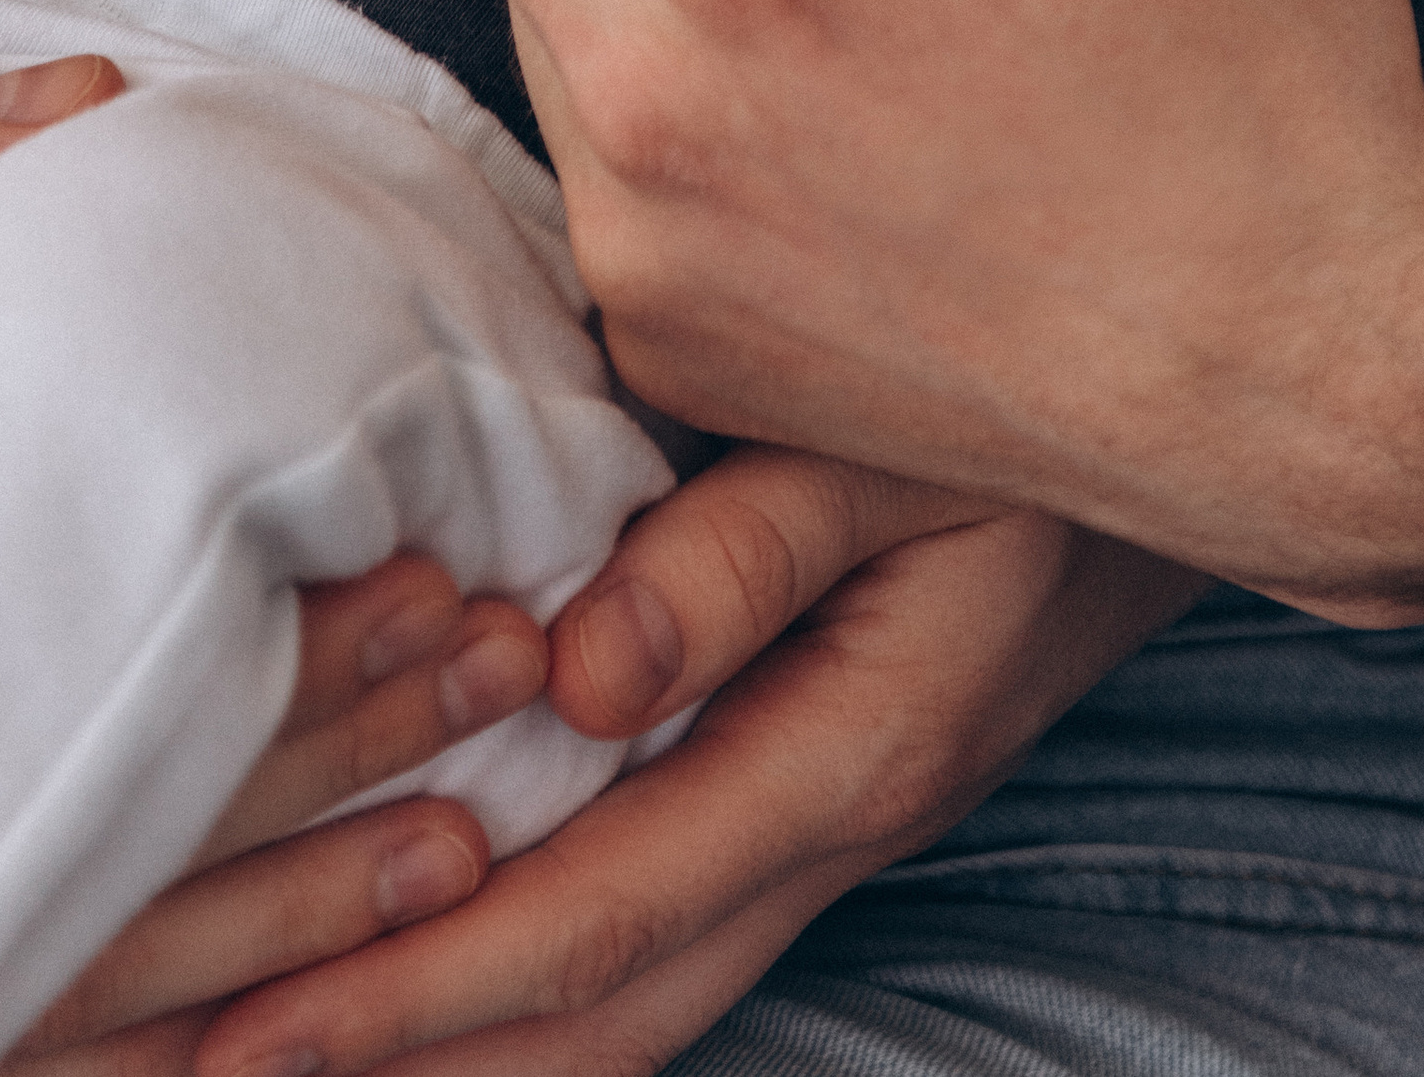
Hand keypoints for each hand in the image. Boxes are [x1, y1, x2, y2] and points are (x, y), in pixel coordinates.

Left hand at [41, 448, 1198, 1076]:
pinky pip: (646, 930)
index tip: (255, 1035)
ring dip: (448, 1057)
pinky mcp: (792, 788)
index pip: (599, 919)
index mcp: (845, 754)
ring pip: (622, 1005)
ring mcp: (811, 824)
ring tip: (262, 1067)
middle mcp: (821, 827)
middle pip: (596, 1019)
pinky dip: (520, 983)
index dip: (421, 990)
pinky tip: (414, 970)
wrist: (1168, 436)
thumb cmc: (1031, 411)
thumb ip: (752, 544)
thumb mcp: (909, 441)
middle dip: (399, 1070)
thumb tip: (584, 671)